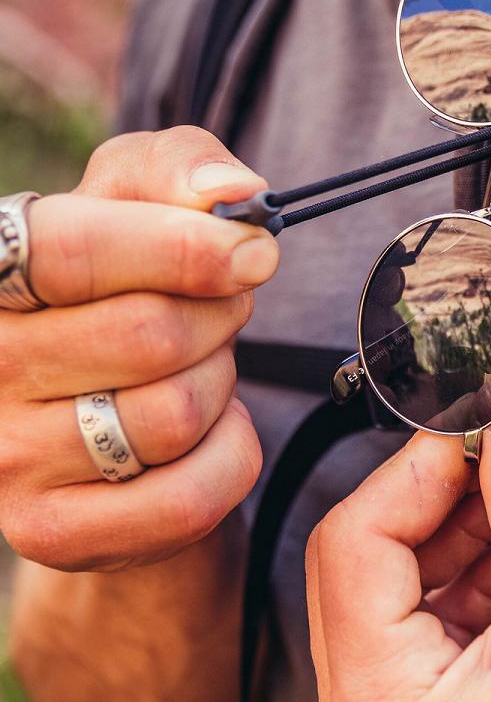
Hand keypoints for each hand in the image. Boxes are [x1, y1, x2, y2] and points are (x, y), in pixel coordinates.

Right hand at [0, 127, 276, 570]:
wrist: (111, 412)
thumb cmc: (133, 285)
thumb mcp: (146, 201)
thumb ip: (182, 170)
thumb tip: (233, 192)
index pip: (72, 251)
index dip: (183, 247)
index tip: (254, 251)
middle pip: (147, 335)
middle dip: (220, 317)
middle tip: (224, 313)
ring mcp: (4, 459)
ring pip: (173, 414)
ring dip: (220, 385)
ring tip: (200, 371)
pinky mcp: (50, 531)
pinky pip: (186, 497)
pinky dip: (229, 457)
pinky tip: (208, 434)